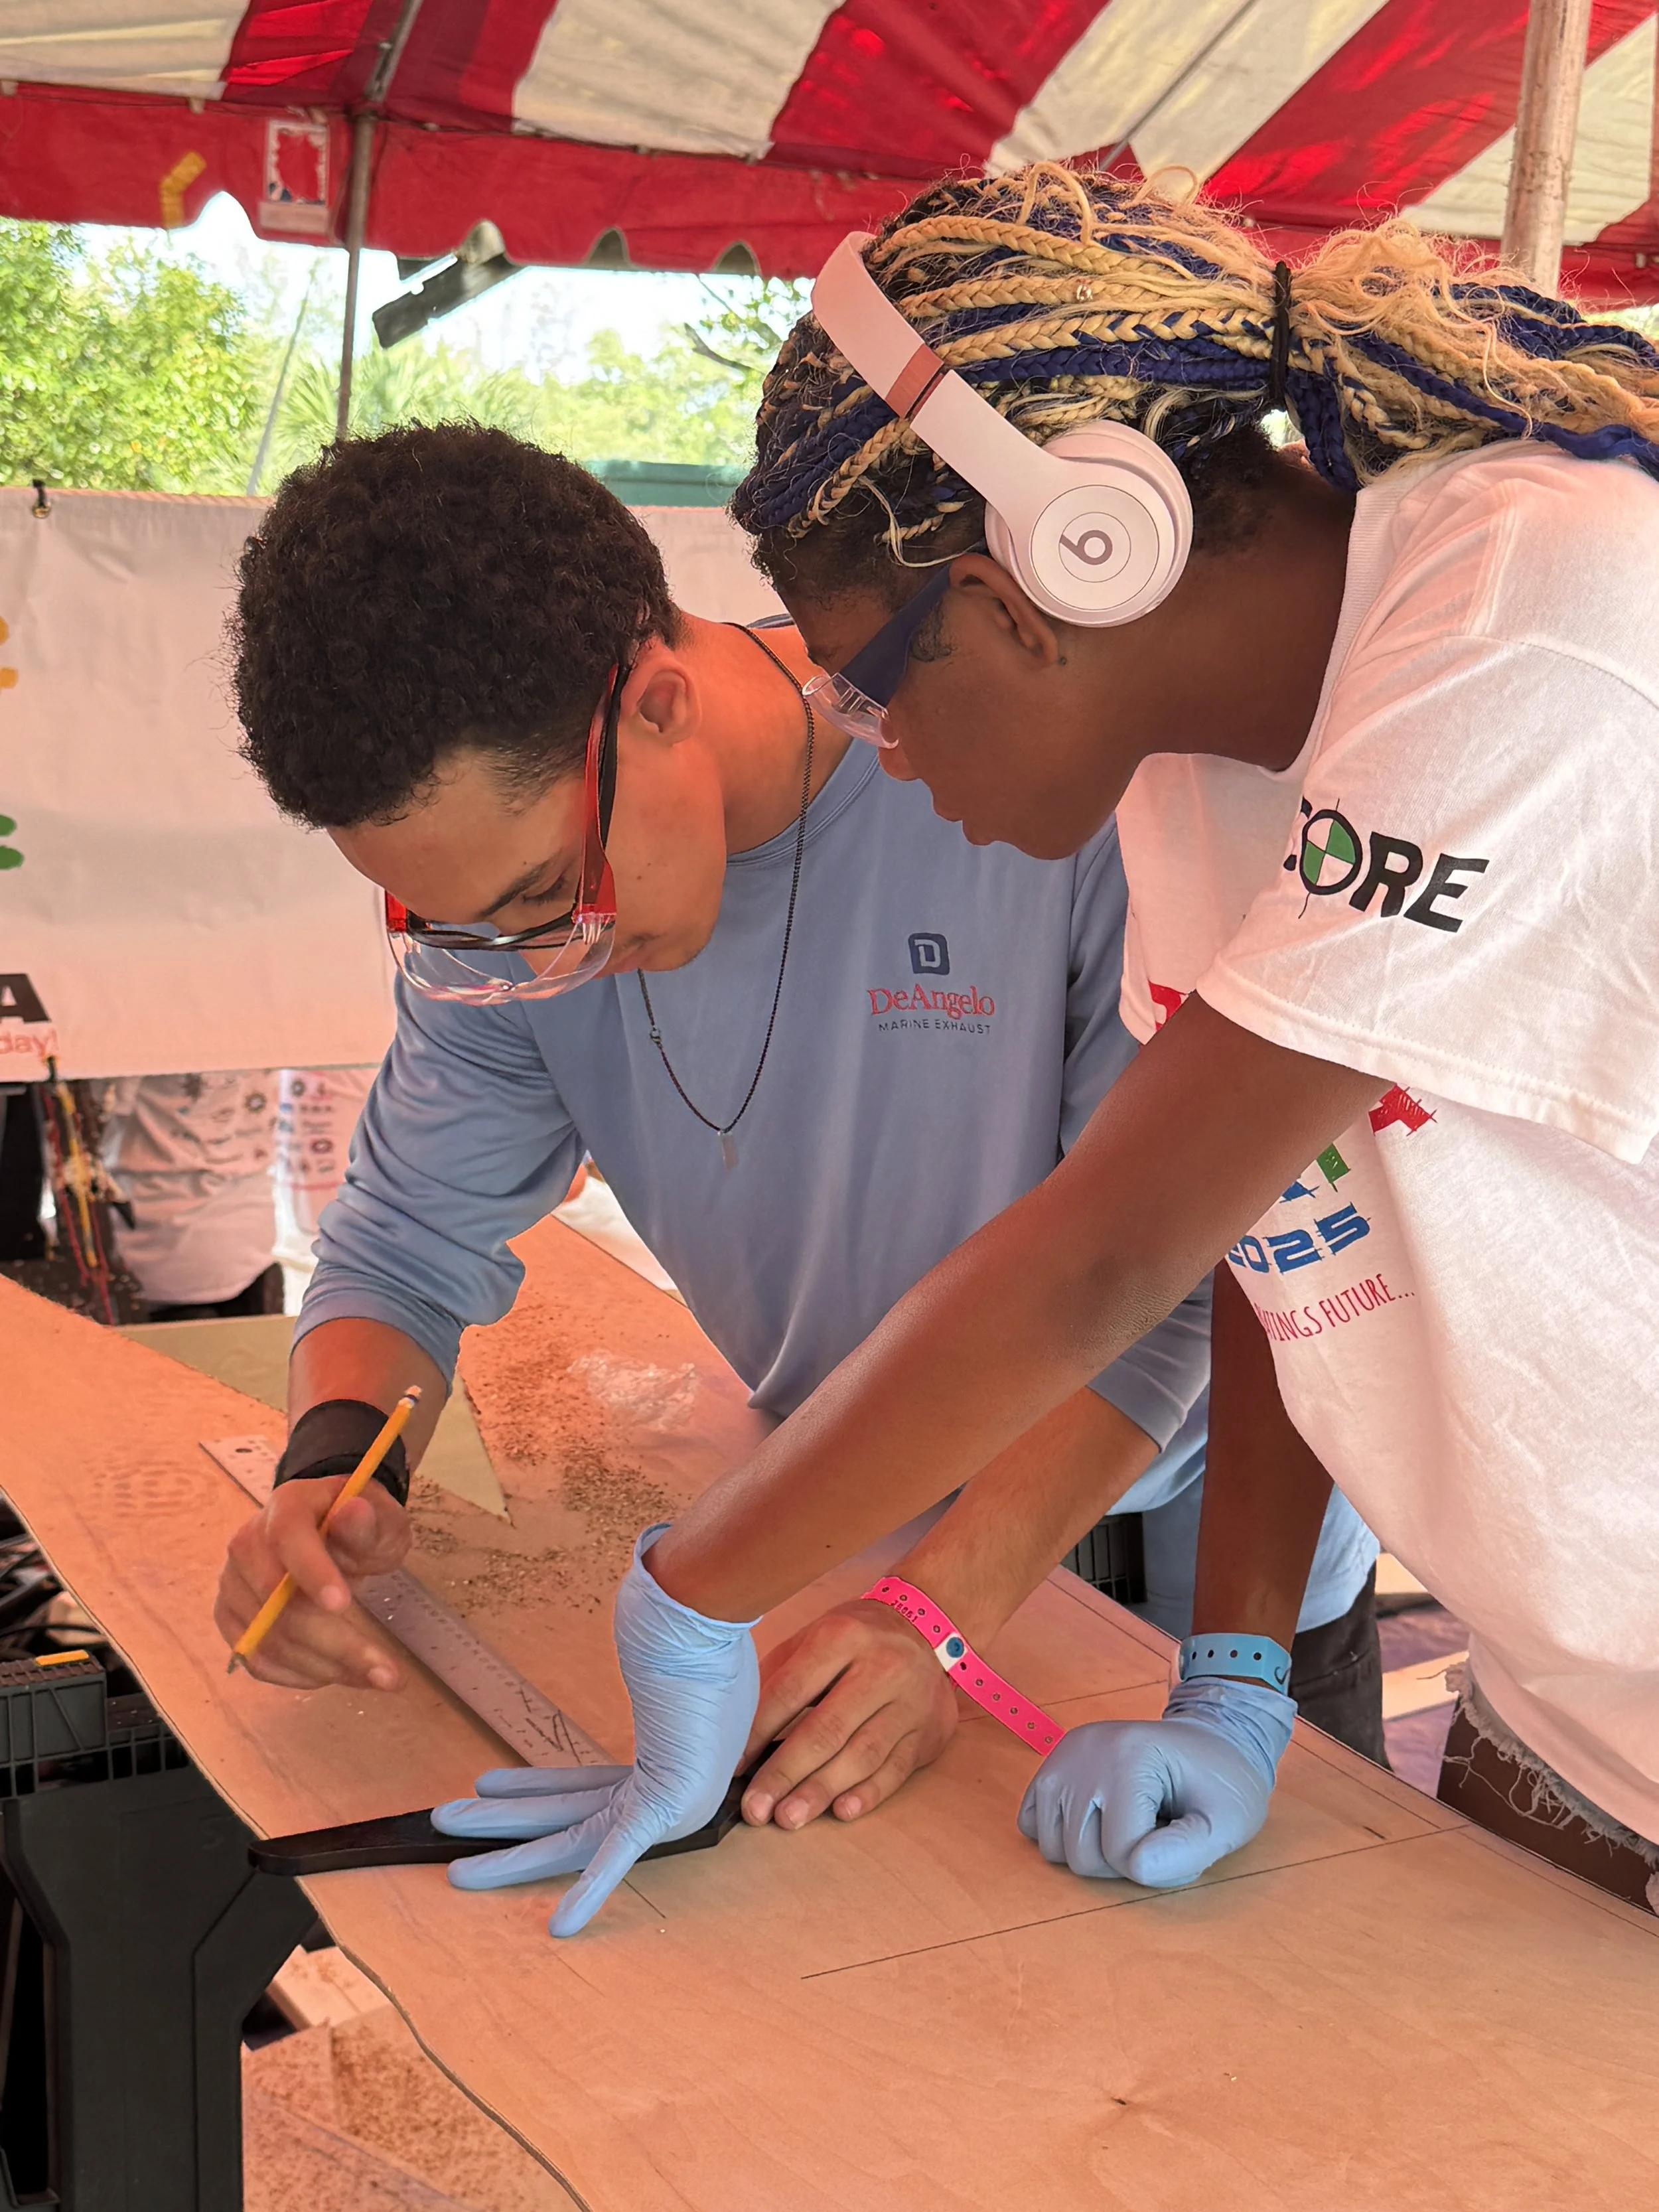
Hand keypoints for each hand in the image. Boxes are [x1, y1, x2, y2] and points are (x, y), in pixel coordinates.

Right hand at [213, 1475, 410, 1689]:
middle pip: (277, 1604)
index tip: (343, 1604)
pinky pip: (257, 1660)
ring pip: (269, 1640)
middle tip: (387, 1674)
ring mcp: (233, 1586)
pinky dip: (298, 1676)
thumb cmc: (359, 1527)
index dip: (311, 1571)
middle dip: (335, 1644)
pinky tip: (337, 1674)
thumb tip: (355, 1512)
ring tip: (375, 1677)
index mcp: (286, 1508)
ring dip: (324, 1667)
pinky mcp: (230, 1620)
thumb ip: (370, 1521)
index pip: (288, 1537)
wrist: (330, 1534)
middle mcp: (247, 1545)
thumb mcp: (380, 1518)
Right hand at [433, 1525, 757, 1936]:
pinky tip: (560, 1923)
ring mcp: (656, 1802)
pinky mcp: (662, 1803)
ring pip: (568, 1836)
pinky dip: (590, 1888)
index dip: (529, 1788)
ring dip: (513, 1855)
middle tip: (446, 1824)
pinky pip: (617, 1853)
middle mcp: (652, 1790)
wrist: (705, 1627)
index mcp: (654, 1762)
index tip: (485, 1782)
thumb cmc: (696, 1635)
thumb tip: (627, 1621)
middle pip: (562, 1816)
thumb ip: (634, 1653)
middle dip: (501, 1824)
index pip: (581, 1786)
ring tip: (459, 1866)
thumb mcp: (664, 1656)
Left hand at [740, 1600, 956, 1829]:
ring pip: (862, 1754)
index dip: (758, 1732)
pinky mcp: (926, 1732)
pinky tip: (842, 1811)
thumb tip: (736, 1733)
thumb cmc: (854, 1639)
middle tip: (757, 1808)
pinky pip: (896, 1769)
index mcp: (842, 1636)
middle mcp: (881, 1667)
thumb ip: (777, 1677)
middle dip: (787, 1773)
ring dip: (822, 1790)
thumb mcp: (813, 1637)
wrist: (925, 1628)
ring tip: (789, 1817)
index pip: (792, 1691)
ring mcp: (909, 1702)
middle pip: (827, 1729)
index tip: (733, 1767)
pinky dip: (868, 1793)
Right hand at [1018, 1676, 1294, 1888]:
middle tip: (1158, 1830)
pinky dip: (1061, 1835)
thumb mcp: (1228, 1821)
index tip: (1185, 1835)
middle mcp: (1084, 1751)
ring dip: (1092, 1851)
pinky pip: (1031, 1825)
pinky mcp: (1050, 1765)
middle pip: (1080, 1857)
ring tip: (1130, 1822)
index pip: (1123, 1856)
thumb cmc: (1222, 1783)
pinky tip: (1098, 1819)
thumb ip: (1190, 1851)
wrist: (1210, 1740)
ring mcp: (1061, 1757)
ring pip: (1052, 1848)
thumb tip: (1136, 1867)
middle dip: (1122, 1862)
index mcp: (1130, 1758)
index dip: (1160, 1865)